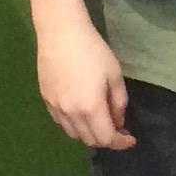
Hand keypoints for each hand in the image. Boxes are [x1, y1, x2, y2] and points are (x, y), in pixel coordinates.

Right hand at [36, 11, 135, 149]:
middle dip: (106, 139)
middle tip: (118, 129)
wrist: (61, 33)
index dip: (120, 143)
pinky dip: (74, 126)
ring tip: (99, 122)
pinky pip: (61, 122)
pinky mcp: (46, 100)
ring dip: (89, 134)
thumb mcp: (115, 75)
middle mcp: (71, 114)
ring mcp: (55, 108)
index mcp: (90, 108)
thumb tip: (118, 122)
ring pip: (73, 134)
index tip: (130, 139)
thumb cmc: (92, 50)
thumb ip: (119, 102)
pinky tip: (81, 113)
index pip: (106, 138)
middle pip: (89, 140)